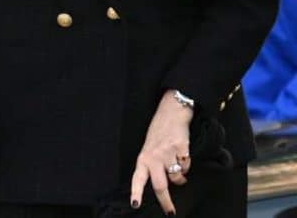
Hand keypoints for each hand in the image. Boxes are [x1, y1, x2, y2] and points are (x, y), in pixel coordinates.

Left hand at [129, 91, 193, 213]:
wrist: (171, 113)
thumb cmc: (159, 133)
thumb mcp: (149, 149)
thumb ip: (151, 165)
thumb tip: (160, 186)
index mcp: (143, 158)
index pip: (137, 178)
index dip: (136, 192)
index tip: (135, 204)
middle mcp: (153, 157)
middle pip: (160, 185)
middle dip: (166, 201)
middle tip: (171, 212)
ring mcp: (167, 153)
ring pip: (177, 178)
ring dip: (180, 179)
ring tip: (178, 169)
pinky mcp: (181, 149)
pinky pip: (186, 167)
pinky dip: (186, 166)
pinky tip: (182, 157)